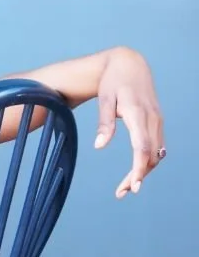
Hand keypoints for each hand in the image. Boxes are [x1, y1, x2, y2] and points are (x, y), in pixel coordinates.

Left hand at [94, 47, 164, 197]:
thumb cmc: (114, 81)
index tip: (133, 186)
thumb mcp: (105, 98)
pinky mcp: (157, 122)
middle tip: (121, 193)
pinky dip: (148, 161)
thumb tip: (99, 146)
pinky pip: (156, 146)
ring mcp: (157, 120)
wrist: (130, 63)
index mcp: (138, 113)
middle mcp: (152, 119)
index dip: (138, 169)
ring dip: (144, 171)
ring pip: (156, 153)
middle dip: (138, 176)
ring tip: (125, 186)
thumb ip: (104, 122)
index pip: (142, 147)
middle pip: (150, 155)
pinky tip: (137, 171)